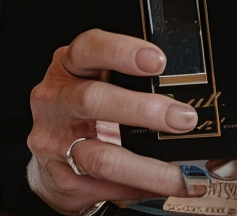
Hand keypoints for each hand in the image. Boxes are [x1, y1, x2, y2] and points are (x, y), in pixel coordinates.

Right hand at [26, 29, 197, 214]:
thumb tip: (187, 90)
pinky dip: (142, 188)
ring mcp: (55, 142)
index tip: (159, 61)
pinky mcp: (63, 178)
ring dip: (148, 168)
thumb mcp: (98, 74)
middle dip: (144, 110)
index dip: (123, 52)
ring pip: (101, 157)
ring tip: (181, 174)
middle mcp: (57, 100)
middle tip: (184, 118)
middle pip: (93, 100)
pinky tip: (165, 187)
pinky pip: (106, 186)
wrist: (49, 146)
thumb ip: (130, 76)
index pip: (90, 48)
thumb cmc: (87, 99)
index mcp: (69, 64)